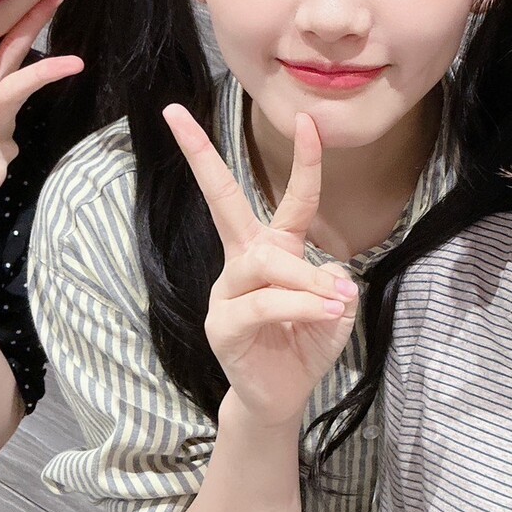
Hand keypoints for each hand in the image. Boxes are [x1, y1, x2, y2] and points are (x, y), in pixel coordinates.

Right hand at [164, 105, 359, 430]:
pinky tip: (322, 314)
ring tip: (335, 301)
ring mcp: (228, 290)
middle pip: (222, 200)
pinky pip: (264, 303)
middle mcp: (245, 260)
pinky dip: (298, 306)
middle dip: (201, 156)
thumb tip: (328, 277)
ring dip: (306, 280)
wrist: (280, 397)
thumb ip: (336, 286)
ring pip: (266, 262)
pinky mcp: (224, 324)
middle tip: (176, 114)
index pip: (291, 198)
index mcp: (274, 247)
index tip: (308, 119)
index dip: (304, 161)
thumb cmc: (304, 344)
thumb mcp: (335, 311)